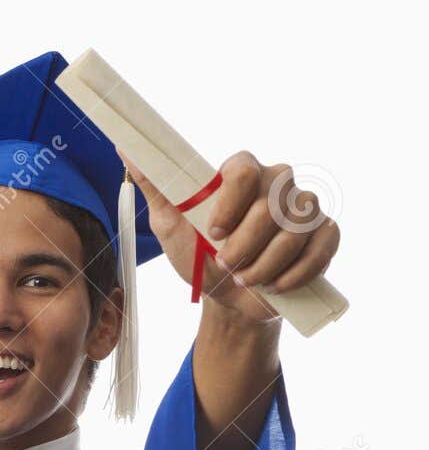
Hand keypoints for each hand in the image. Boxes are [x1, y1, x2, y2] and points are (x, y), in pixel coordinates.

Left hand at [120, 148, 340, 324]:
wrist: (229, 300)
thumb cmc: (200, 258)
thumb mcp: (171, 227)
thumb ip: (156, 188)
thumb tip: (126, 149)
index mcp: (241, 171)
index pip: (244, 170)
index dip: (230, 204)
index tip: (213, 232)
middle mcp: (277, 182)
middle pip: (271, 204)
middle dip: (245, 246)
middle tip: (227, 265)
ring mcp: (304, 207)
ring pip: (296, 229)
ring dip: (267, 265)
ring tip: (248, 279)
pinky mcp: (324, 234)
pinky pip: (322, 246)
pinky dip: (297, 273)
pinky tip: (277, 285)